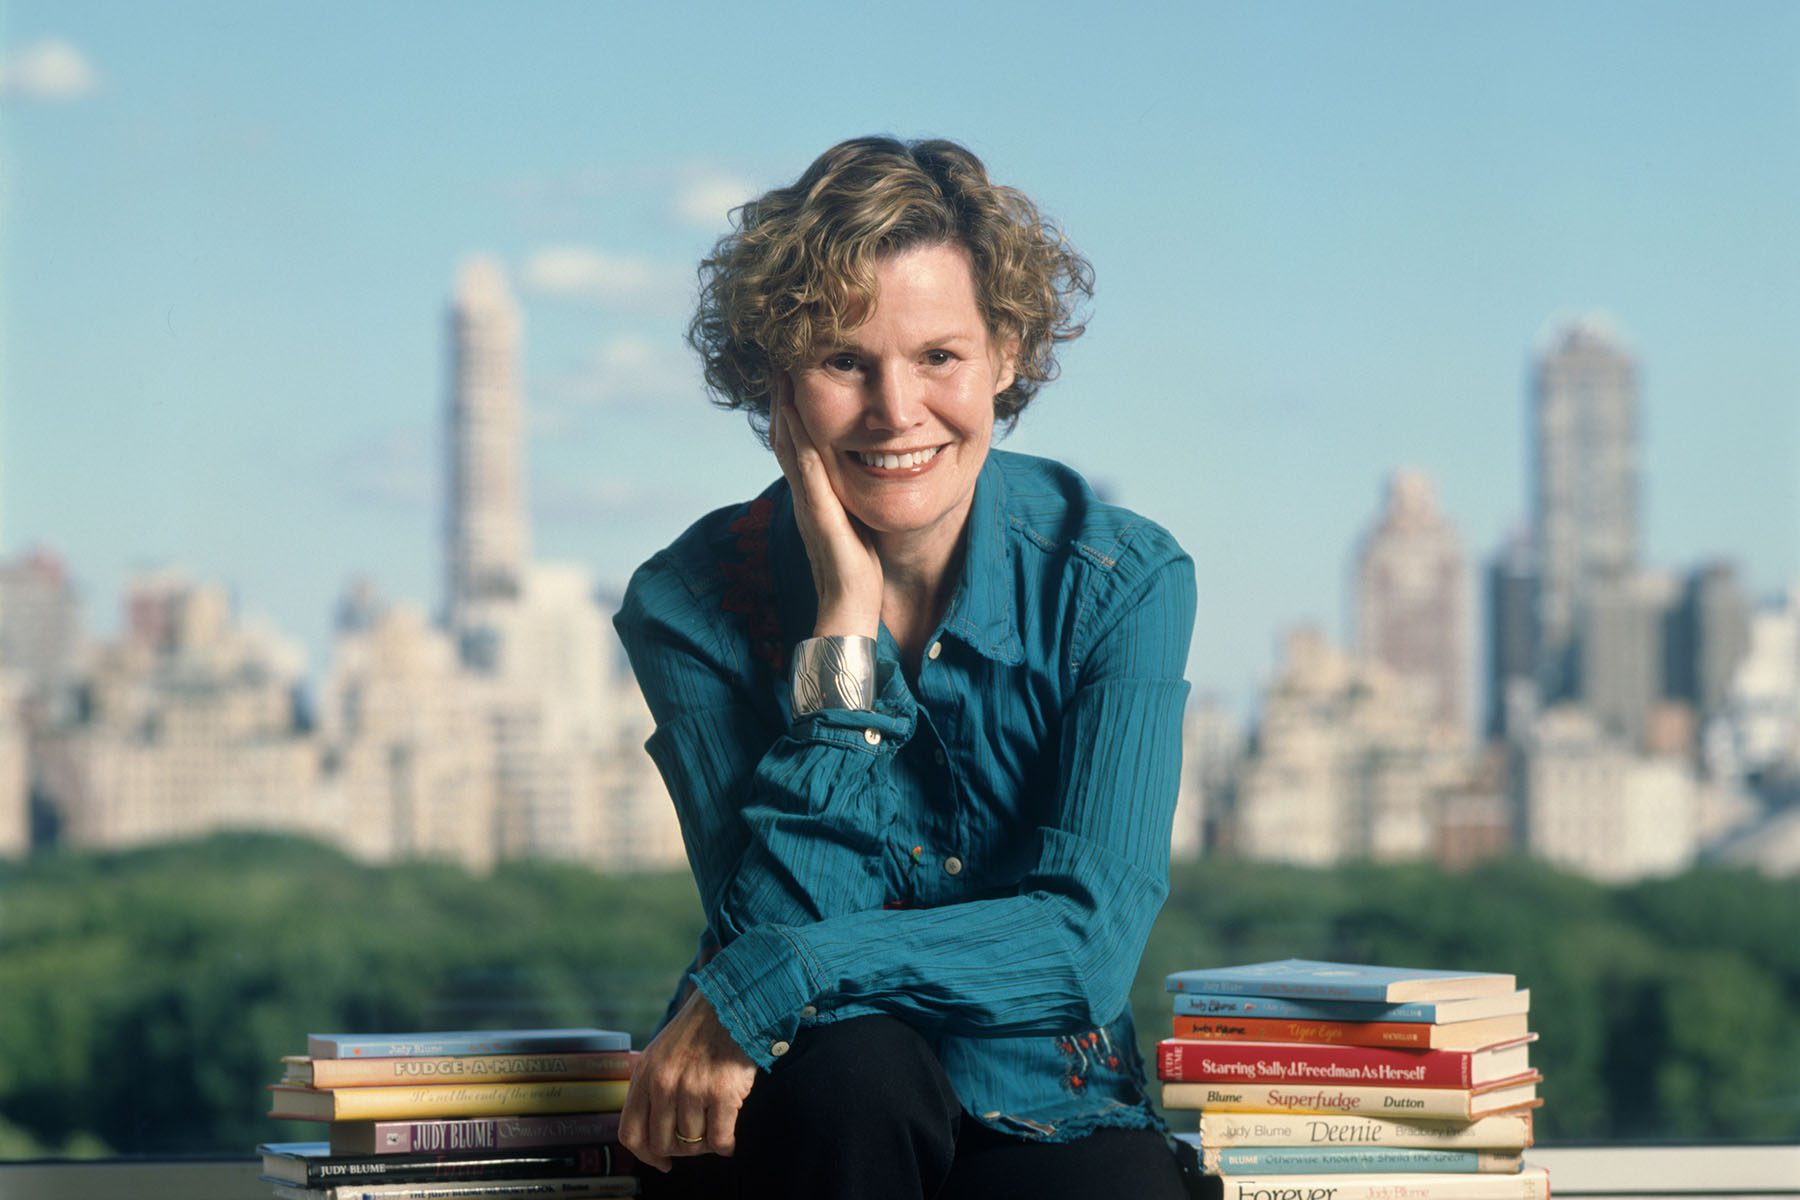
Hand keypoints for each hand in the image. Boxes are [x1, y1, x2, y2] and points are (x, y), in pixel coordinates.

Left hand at [618, 990, 757, 1171]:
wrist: (730, 1004)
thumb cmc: (698, 1032)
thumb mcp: (660, 1055)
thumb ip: (651, 1089)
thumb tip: (653, 1135)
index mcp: (644, 1075)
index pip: (631, 1133)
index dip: (646, 1157)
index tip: (662, 1163)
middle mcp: (663, 1084)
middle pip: (662, 1144)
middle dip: (681, 1150)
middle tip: (696, 1141)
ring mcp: (692, 1089)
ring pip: (693, 1144)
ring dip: (706, 1145)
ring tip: (716, 1129)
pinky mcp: (722, 1092)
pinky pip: (720, 1140)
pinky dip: (725, 1146)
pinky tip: (729, 1140)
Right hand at [770, 388, 882, 638]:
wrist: (849, 607)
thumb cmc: (857, 570)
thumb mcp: (855, 523)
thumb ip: (852, 498)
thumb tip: (872, 472)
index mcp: (814, 495)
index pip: (797, 444)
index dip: (793, 409)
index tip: (795, 376)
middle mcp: (804, 494)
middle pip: (786, 437)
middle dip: (783, 399)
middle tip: (782, 362)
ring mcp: (807, 502)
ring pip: (789, 446)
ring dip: (785, 409)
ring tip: (783, 374)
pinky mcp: (816, 514)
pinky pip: (805, 470)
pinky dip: (798, 439)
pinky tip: (795, 414)